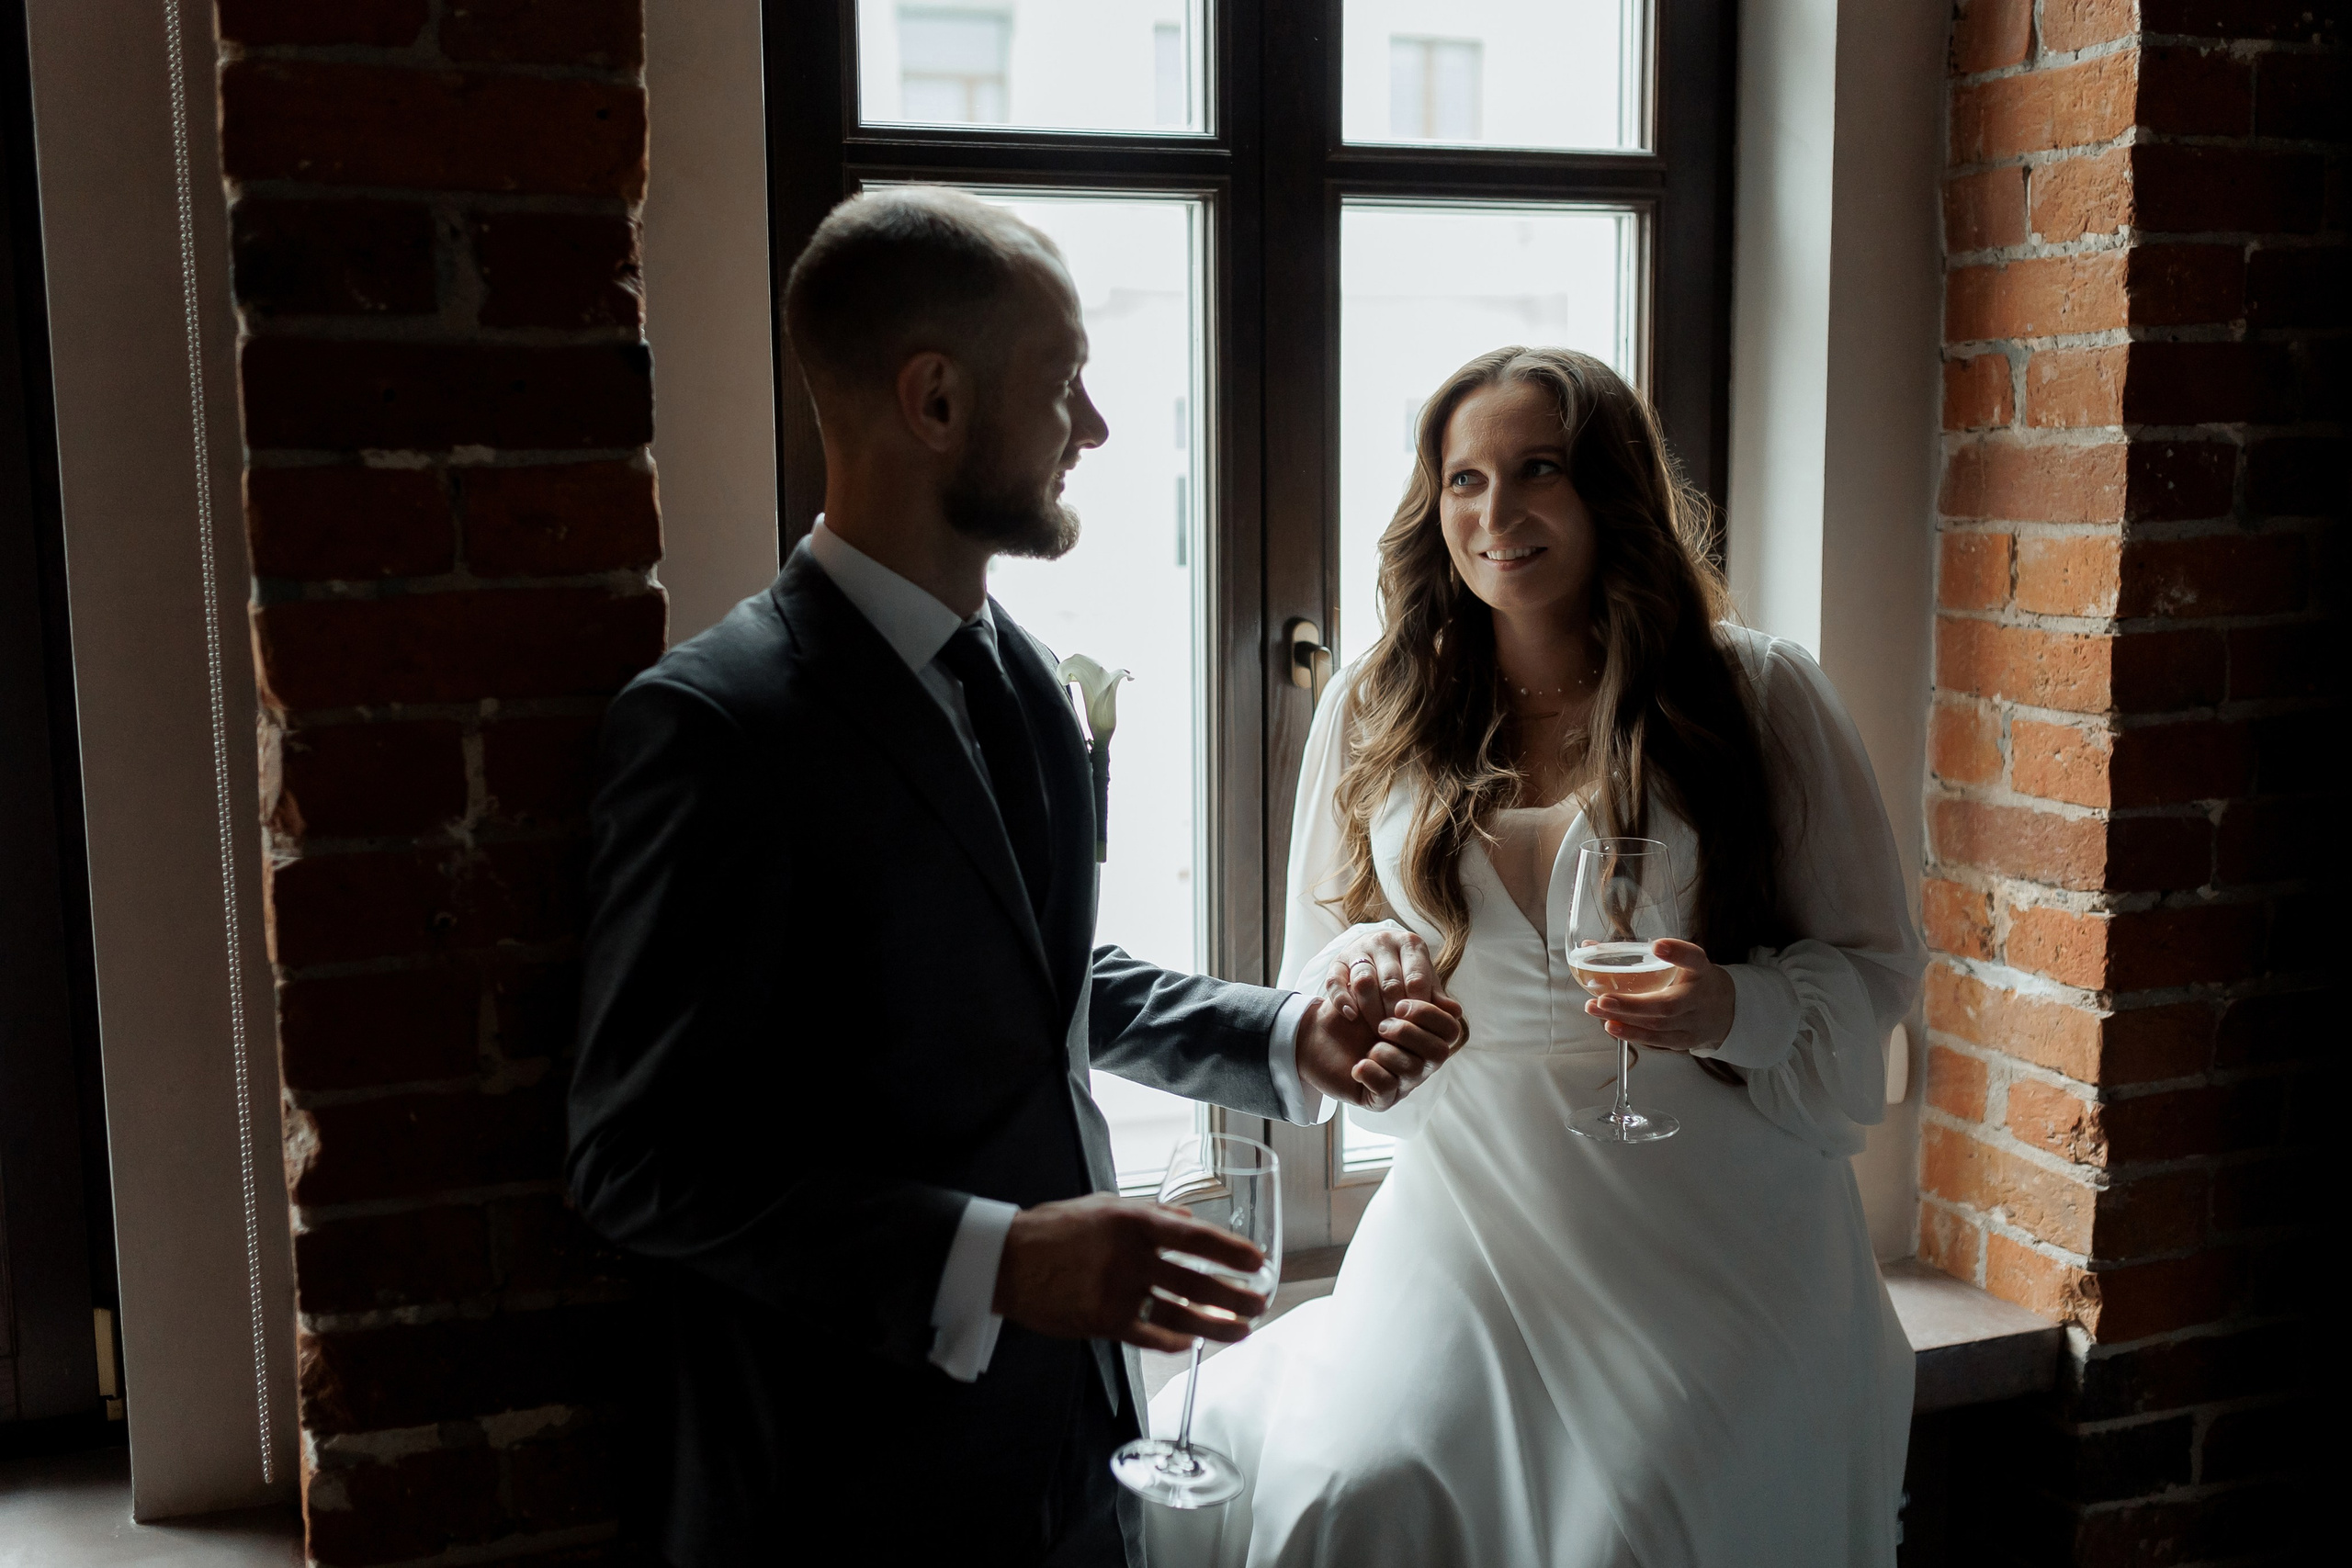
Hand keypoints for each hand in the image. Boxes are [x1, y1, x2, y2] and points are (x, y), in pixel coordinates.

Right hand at [992, 1193, 1268, 1354]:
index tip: (1258, 1261)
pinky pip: (1150, 1337)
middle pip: (1197, 1282)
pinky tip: (1193, 1343)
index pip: (1196, 1238)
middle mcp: (1131, 1258)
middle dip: (1235, 1295)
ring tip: (1242, 1331)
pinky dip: (1175, 1342)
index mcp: (1134, 1222)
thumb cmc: (1056, 1229)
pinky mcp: (1104, 1323)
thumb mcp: (1104, 1206)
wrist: (1007, 1261)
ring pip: (1180, 1315)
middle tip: (1261, 1302)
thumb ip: (1150, 1213)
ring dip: (1217, 1326)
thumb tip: (1189, 1220)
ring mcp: (1119, 1293)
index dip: (1231, 1252)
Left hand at [1295, 992, 1461, 1111]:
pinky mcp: (1380, 1100)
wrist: (1313, 1034)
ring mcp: (1402, 1082)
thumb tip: (1452, 1006)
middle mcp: (1420, 1061)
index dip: (1430, 1016)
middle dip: (1410, 1034)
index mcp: (1426, 1034)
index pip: (1451, 1029)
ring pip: (1413, 1071)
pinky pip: (1388, 1090)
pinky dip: (1372, 1073)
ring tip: (1368, 1047)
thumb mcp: (1378, 991)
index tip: (1400, 1005)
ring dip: (1387, 1052)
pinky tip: (1358, 1066)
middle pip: (1439, 1053)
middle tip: (1381, 1026)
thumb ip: (1411, 991)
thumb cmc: (1351, 1010)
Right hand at [1321, 923, 1447, 1025]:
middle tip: (1398, 1035)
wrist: (1375, 951)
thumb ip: (1436, 996)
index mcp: (1410, 943)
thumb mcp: (1424, 980)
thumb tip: (1454, 1013)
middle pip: (1390, 982)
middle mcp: (1384, 941)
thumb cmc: (1406, 971)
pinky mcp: (1337, 960)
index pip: (1416, 978)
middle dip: (1394, 1012)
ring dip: (1371, 1010)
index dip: (1418, 1007)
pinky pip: (1335, 980)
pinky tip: (1351, 1017)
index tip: (1417, 1028)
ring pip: (1363, 981)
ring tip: (1379, 1031)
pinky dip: (1342, 999)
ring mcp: (1358, 949)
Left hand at [1582, 938, 1735, 1051]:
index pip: (1693, 959)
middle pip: (1667, 1005)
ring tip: (1595, 1009)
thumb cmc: (1691, 980)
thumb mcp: (1679, 962)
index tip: (1657, 946)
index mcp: (1700, 970)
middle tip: (1602, 998)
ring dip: (1624, 1020)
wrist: (1724, 1011)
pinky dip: (1632, 1033)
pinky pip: (1657, 1040)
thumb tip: (1589, 945)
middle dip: (1631, 1004)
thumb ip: (1641, 953)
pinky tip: (1611, 1026)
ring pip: (1658, 1025)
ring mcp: (1694, 1023)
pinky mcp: (1685, 1040)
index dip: (1677, 953)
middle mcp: (1700, 997)